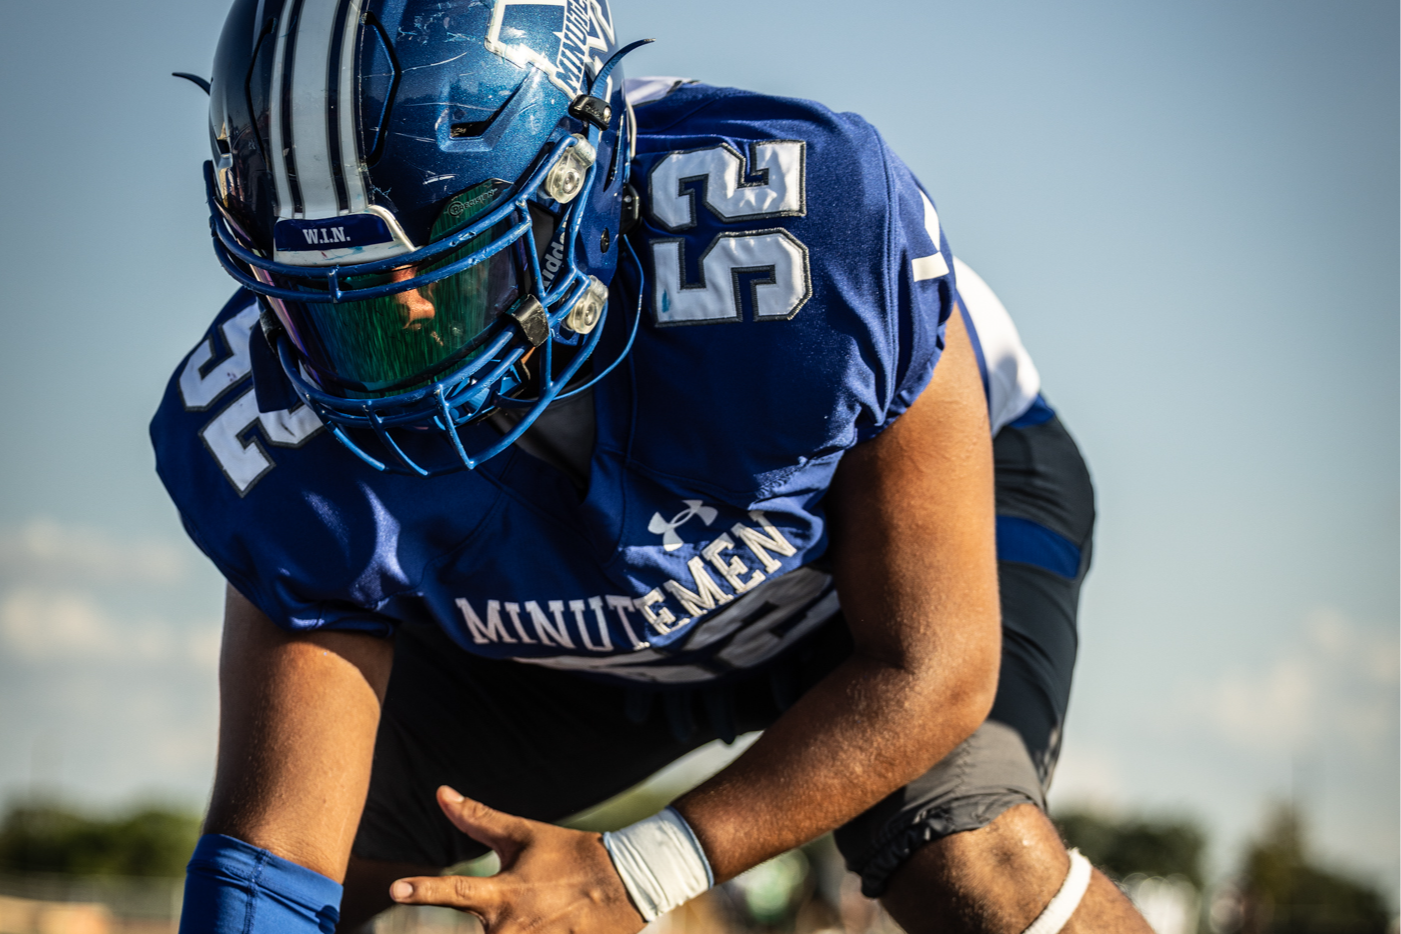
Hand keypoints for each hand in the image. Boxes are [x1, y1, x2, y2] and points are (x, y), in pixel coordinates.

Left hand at [389, 787, 646, 933]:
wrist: (627, 882)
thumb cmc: (569, 854)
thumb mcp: (523, 835)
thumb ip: (478, 820)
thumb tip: (441, 793)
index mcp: (504, 892)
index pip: (454, 891)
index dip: (423, 890)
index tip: (396, 888)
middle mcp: (513, 926)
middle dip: (471, 926)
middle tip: (469, 913)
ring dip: (501, 930)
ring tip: (528, 913)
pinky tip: (541, 924)